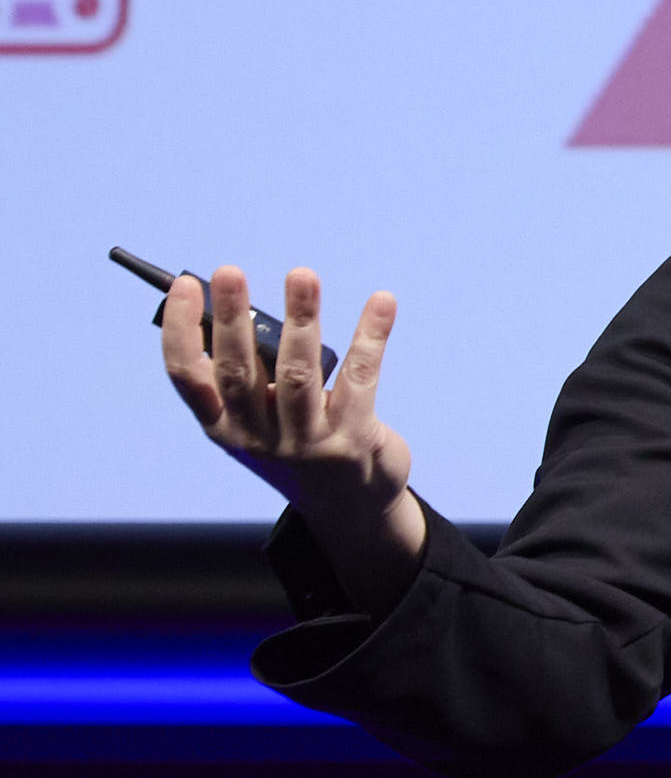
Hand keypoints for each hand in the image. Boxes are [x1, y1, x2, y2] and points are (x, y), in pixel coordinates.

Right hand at [161, 265, 424, 602]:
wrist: (350, 507)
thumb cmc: (298, 442)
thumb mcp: (261, 418)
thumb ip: (253, 374)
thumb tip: (245, 308)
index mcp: (223, 427)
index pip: (187, 378)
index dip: (180, 332)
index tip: (185, 285)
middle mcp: (257, 438)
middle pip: (239, 370)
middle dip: (230, 317)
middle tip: (229, 271)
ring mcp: (305, 444)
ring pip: (298, 373)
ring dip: (301, 318)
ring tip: (301, 275)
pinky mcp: (353, 442)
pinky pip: (360, 378)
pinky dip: (370, 335)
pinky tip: (383, 301)